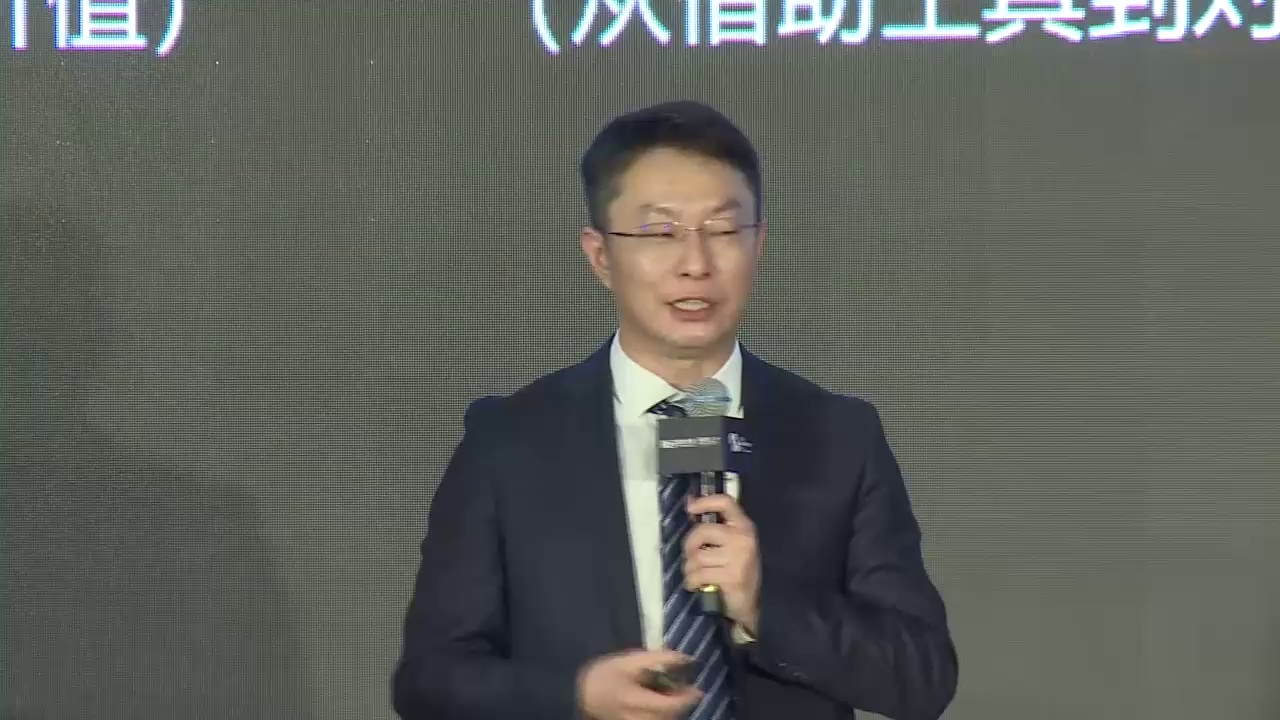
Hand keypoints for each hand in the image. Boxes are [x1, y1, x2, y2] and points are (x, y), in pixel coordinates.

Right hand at [576, 649, 700, 719]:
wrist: (580, 693)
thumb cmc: (605, 673)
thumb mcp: (630, 660)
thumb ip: (659, 658)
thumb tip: (687, 658)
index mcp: (634, 699)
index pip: (668, 706)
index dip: (687, 700)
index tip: (699, 690)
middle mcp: (635, 718)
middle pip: (669, 718)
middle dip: (681, 706)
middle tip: (687, 691)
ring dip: (673, 712)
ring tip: (674, 697)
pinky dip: (663, 716)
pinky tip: (660, 705)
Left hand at [684, 494, 760, 633]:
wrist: (751, 604)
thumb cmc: (737, 571)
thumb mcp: (733, 545)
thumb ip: (716, 528)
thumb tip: (690, 505)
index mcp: (744, 526)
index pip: (725, 502)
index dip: (705, 501)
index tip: (690, 507)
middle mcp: (742, 538)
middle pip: (702, 531)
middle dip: (689, 546)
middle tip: (691, 556)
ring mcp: (738, 558)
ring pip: (697, 556)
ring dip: (689, 567)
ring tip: (694, 574)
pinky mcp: (731, 577)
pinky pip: (698, 574)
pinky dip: (691, 581)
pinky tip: (696, 585)